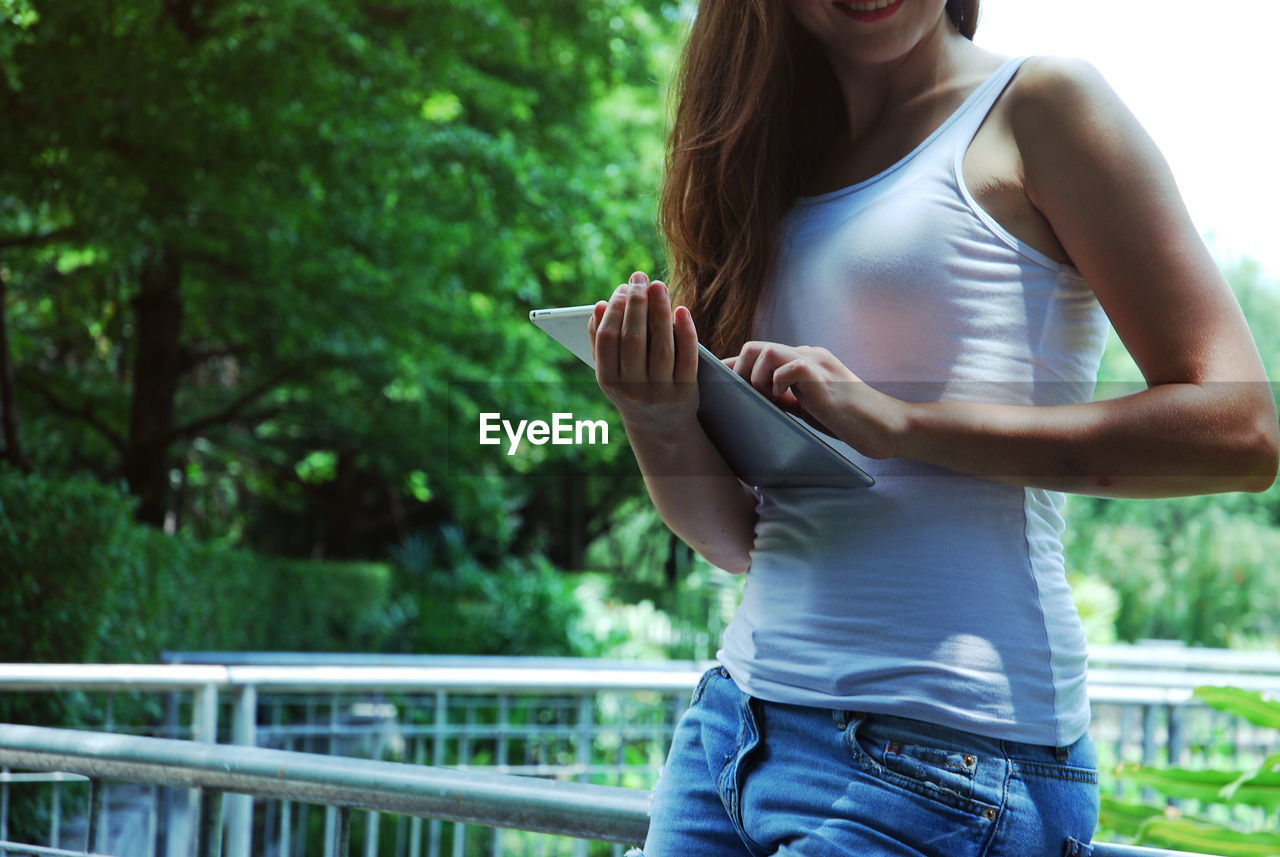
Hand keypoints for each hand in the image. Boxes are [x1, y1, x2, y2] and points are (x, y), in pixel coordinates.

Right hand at [588, 271, 699, 433]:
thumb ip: (601, 341)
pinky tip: (681, 310)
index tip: (622, 287)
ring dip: (659, 311)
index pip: (608, 339)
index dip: (615, 310)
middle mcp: (633, 389)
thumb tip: (598, 306)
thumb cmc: (633, 386)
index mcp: (609, 381)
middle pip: (633, 339)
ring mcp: (660, 392)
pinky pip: (687, 358)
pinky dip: (686, 332)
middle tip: (640, 278)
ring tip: (657, 285)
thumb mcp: (611, 371)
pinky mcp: (685, 392)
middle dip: (636, 304)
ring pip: (661, 346)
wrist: (660, 426)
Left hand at [726, 341, 905, 459]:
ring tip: (767, 401)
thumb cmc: (847, 420)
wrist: (887, 427)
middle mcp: (807, 355)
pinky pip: (788, 366)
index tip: (722, 387)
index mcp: (802, 360)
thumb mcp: (806, 406)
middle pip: (754, 347)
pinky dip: (777, 383)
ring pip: (765, 351)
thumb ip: (783, 397)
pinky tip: (785, 402)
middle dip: (740, 373)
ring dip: (756, 378)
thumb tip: (748, 400)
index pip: (758, 353)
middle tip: (746, 400)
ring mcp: (816, 362)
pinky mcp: (824, 377)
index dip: (734, 368)